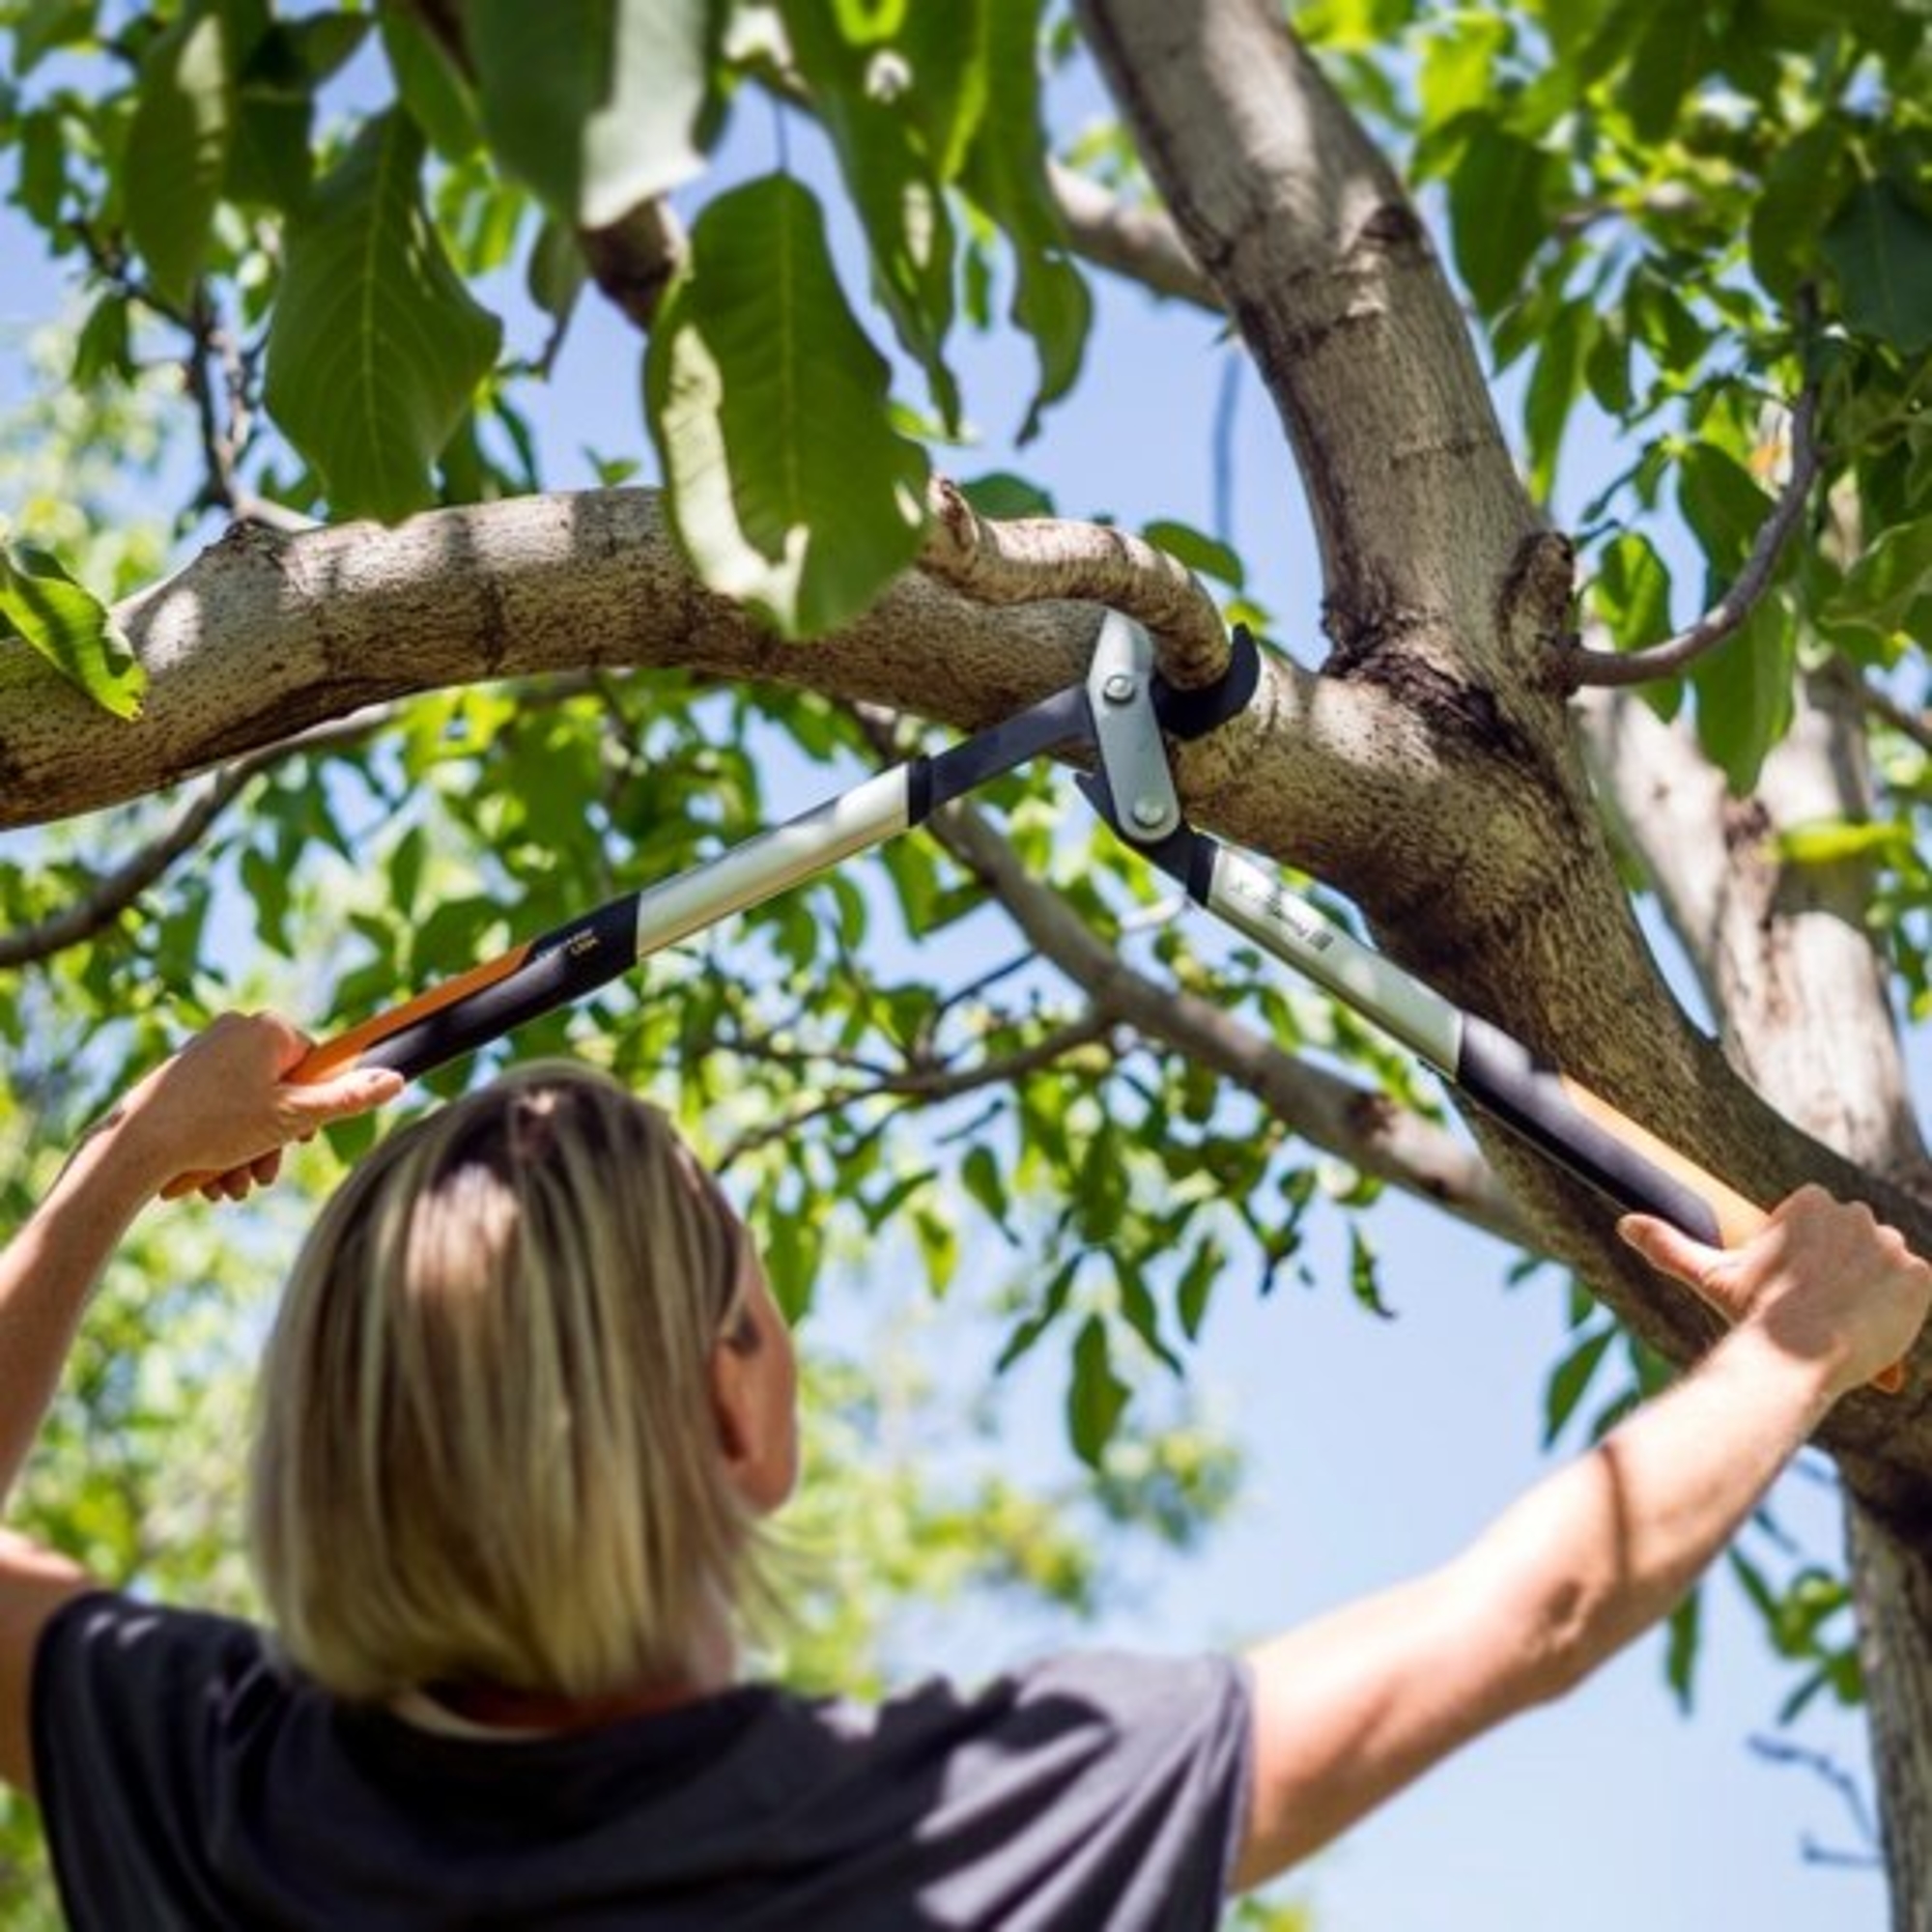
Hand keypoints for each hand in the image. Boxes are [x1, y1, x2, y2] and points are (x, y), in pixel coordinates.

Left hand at [111, 1012, 403, 1202]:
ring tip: (233, 1185)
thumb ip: (348, 1098)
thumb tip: (398, 1080)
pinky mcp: (179, 1074)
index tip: (299, 1137)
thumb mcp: (294, 1118)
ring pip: (248, 1105)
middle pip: (280, 1089)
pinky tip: (210, 1177)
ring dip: (249, 1150)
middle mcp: (234, 1029)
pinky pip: (217, 1107)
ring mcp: (204, 1049)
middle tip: (264, 1173)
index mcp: (268, 1029)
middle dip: (275, 1140)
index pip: (314, 1062)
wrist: (134, 1146)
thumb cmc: (217, 1127)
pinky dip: (220, 1143)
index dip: (313, 1105)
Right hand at [1620, 1185, 1930, 1400]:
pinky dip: (1899, 1311)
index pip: (1823, 1227)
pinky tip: (1871, 1330)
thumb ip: (1670, 1246)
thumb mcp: (1711, 1275)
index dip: (1808, 1263)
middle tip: (1818, 1313)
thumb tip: (1624, 1225)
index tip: (1794, 1290)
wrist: (1798, 1352)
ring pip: (1884, 1269)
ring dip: (1870, 1294)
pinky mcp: (1920, 1274)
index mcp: (1811, 1202)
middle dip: (1844, 1276)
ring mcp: (1891, 1243)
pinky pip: (1915, 1291)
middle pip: (1857, 1246)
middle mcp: (1856, 1212)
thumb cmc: (1753, 1312)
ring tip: (1842, 1327)